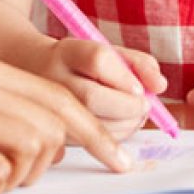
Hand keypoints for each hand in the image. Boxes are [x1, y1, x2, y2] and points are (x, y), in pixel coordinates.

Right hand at [28, 37, 167, 139]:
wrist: (34, 71)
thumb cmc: (81, 63)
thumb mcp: (106, 52)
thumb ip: (138, 63)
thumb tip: (160, 85)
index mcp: (68, 51)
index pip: (98, 59)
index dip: (125, 77)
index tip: (141, 88)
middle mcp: (53, 78)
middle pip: (92, 96)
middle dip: (128, 107)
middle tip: (145, 107)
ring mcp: (48, 107)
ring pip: (90, 123)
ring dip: (125, 125)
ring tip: (136, 116)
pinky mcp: (53, 131)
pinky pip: (87, 141)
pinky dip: (114, 138)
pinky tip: (121, 127)